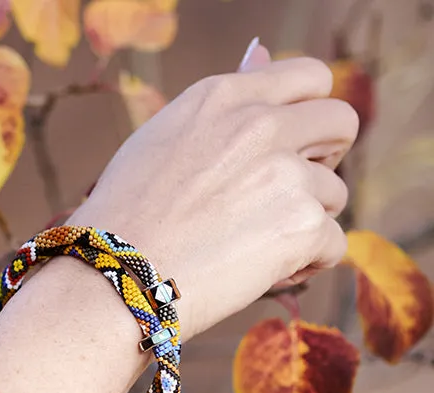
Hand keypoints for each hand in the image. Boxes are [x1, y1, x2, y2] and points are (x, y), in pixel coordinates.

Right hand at [67, 41, 357, 341]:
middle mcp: (259, 125)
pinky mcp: (302, 224)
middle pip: (341, 124)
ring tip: (244, 246)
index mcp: (223, 97)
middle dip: (324, 159)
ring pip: (332, 194)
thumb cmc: (123, 217)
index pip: (309, 77)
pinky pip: (332, 245)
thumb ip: (222, 105)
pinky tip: (255, 271)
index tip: (291, 142)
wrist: (111, 279)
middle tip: (280, 195)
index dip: (306, 112)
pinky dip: (303, 264)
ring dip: (301, 221)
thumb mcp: (162, 140)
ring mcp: (286, 174)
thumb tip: (261, 53)